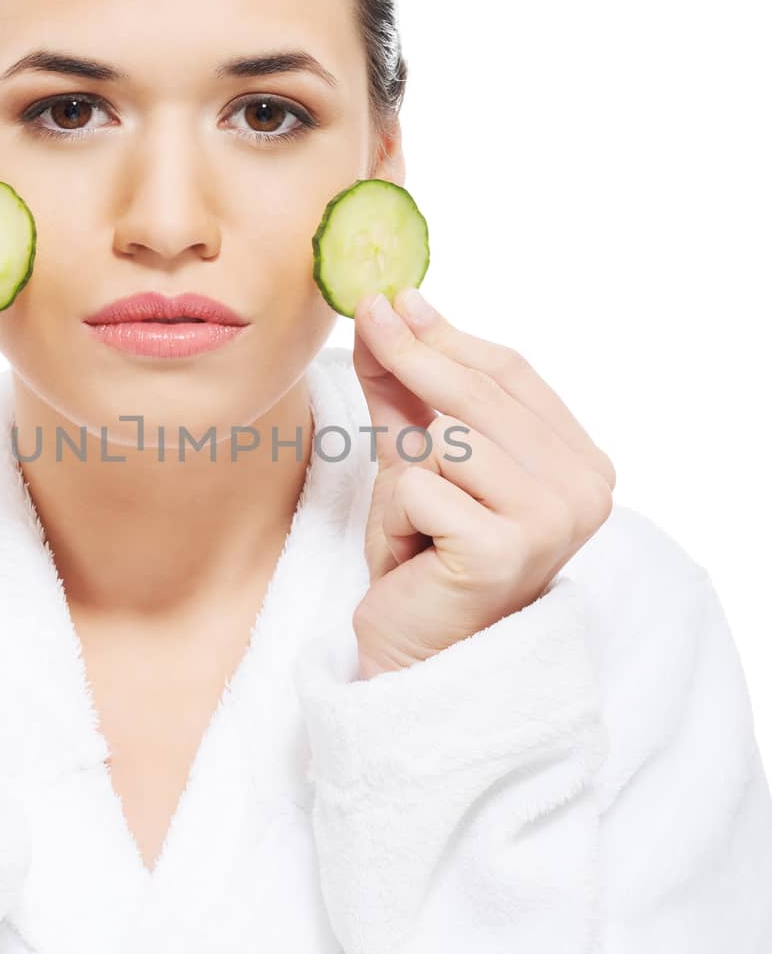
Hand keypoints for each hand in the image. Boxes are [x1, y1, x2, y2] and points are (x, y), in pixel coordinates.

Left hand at [350, 287, 614, 676]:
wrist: (418, 653)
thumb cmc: (428, 557)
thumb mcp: (416, 458)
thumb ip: (407, 389)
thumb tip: (387, 308)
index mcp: (582, 462)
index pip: (512, 373)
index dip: (449, 334)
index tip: (398, 299)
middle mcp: (584, 490)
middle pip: (480, 394)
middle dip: (413, 357)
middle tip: (368, 319)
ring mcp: (552, 522)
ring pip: (446, 439)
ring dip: (404, 474)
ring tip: (412, 521)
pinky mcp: (505, 551)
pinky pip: (421, 488)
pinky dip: (395, 516)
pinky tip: (412, 554)